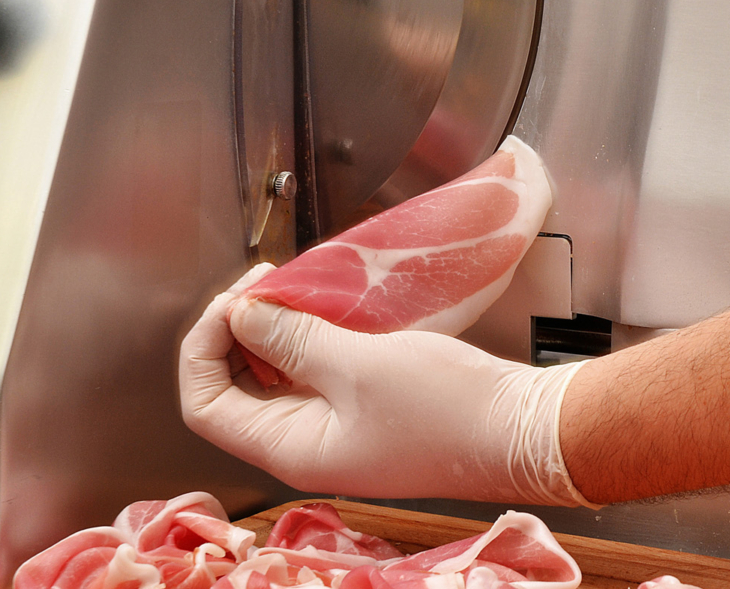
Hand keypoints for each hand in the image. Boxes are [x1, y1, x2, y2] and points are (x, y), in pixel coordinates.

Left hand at [178, 266, 595, 506]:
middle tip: (266, 281)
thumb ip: (292, 338)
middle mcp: (307, 445)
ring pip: (277, 377)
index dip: (203, 346)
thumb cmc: (450, 409)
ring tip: (297, 285)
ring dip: (277, 329)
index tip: (233, 299)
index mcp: (291, 449)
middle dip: (239, 329)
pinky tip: (330, 305)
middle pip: (235, 387)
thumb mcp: (360, 364)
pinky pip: (318, 372)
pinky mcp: (370, 409)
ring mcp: (340, 428)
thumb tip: (241, 314)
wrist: (526, 431)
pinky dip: (313, 336)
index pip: (204, 403)